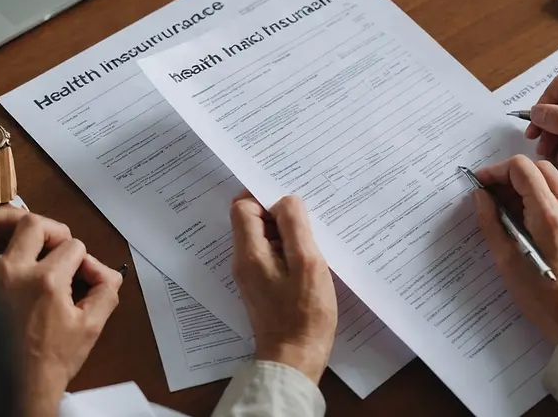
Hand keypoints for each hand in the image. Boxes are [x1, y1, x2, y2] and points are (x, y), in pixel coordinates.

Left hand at [0, 208, 122, 416]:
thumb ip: (105, 292)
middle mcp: (12, 271)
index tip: (82, 275)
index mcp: (46, 282)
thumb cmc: (44, 363)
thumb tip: (106, 271)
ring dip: (12, 218)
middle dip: (56, 232)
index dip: (84, 258)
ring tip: (24, 229)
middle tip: (60, 247)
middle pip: (38, 225)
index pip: (74, 247)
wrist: (8, 387)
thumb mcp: (89, 328)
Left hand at [230, 192, 336, 382]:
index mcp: (249, 253)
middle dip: (280, 215)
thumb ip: (295, 226)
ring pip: (265, 238)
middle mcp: (244, 261)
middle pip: (253, 220)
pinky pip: (272, 256)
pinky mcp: (264, 287)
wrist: (294, 359)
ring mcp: (253, 275)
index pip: (243, 206)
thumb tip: (286, 201)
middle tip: (310, 222)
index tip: (293, 205)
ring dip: (287, 234)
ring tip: (314, 242)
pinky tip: (310, 261)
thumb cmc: (304, 314)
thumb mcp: (307, 263)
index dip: (266, 198)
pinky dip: (289, 251)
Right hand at [474, 155, 557, 345]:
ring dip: (530, 184)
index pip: (520, 169)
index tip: (480, 184)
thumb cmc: (543, 297)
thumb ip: (491, 222)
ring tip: (511, 209)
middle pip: (538, 168)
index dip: (495, 171)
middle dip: (511, 175)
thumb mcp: (507, 261)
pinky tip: (533, 218)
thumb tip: (480, 196)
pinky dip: (547, 195)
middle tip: (493, 196)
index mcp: (548, 213)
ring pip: (554, 178)